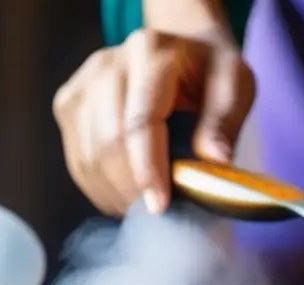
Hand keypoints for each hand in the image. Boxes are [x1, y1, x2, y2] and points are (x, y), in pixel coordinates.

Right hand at [53, 29, 254, 216]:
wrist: (181, 53)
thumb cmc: (209, 74)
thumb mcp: (235, 85)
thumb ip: (224, 121)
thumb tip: (215, 160)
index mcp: (151, 51)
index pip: (140, 120)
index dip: (147, 168)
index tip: (160, 206)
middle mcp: (108, 63)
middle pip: (108, 141)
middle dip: (130, 188)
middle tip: (156, 213)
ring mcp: (82, 84)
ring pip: (88, 156)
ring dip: (114, 193)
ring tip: (141, 208)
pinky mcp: (68, 105)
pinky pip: (77, 160)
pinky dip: (99, 188)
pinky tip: (123, 197)